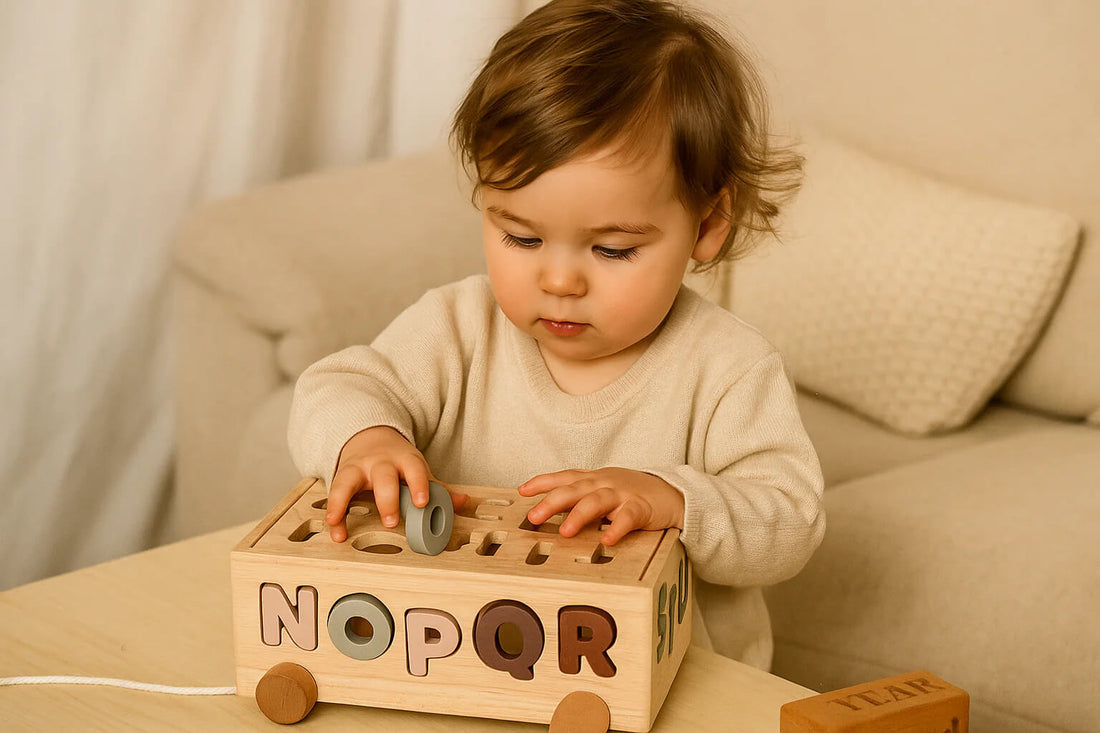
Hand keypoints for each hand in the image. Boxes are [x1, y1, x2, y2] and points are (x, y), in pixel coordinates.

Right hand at [327, 426, 465, 542]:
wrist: (370, 436)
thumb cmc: (397, 459)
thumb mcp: (417, 467)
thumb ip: (436, 486)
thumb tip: (461, 501)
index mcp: (405, 459)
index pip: (415, 468)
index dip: (419, 484)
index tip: (422, 502)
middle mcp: (380, 462)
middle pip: (383, 476)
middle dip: (387, 499)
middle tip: (391, 521)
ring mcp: (358, 468)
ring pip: (348, 481)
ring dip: (343, 503)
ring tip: (339, 523)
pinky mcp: (341, 476)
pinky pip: (334, 494)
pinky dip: (332, 511)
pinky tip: (334, 530)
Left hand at [517, 468, 683, 545]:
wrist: (671, 493)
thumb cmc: (631, 493)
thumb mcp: (602, 489)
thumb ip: (578, 496)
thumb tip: (547, 509)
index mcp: (592, 479)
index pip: (564, 477)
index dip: (542, 482)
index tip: (522, 491)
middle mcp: (604, 483)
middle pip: (574, 489)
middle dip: (552, 502)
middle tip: (533, 517)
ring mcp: (622, 494)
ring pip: (596, 501)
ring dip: (579, 515)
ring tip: (565, 532)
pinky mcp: (640, 508)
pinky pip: (627, 518)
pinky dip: (617, 528)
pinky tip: (607, 540)